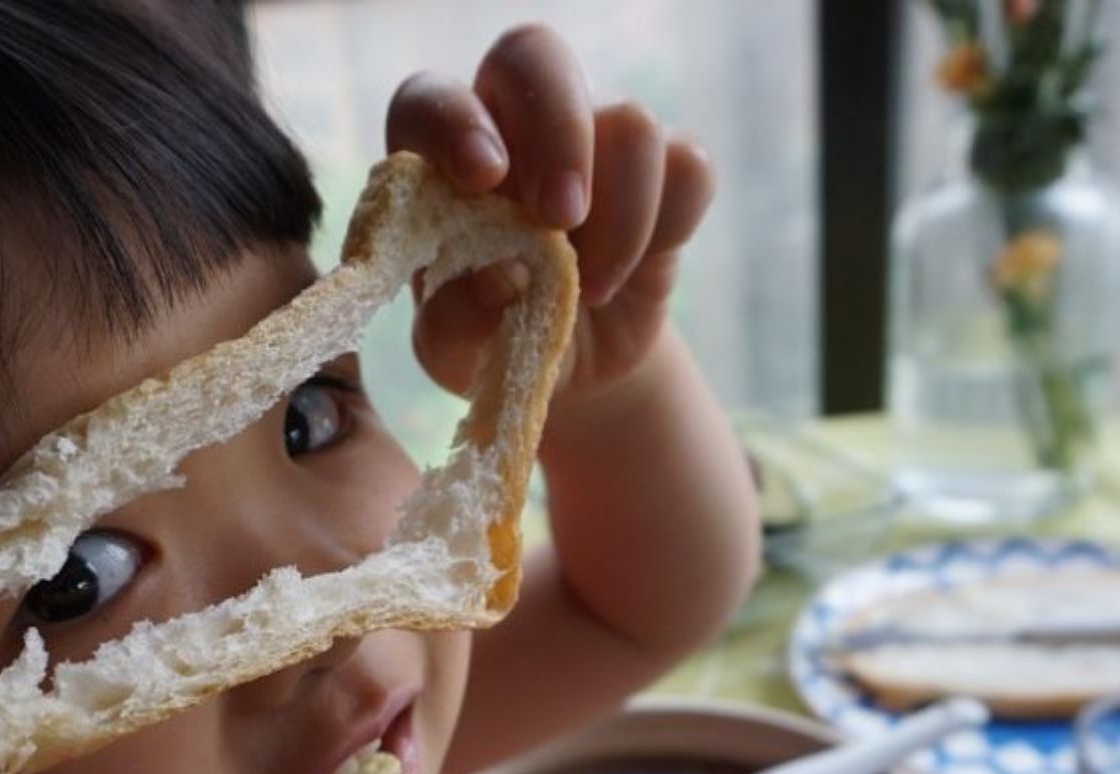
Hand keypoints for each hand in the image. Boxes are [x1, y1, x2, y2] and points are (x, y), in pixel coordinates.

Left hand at [386, 24, 714, 402]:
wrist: (569, 370)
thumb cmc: (490, 342)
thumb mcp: (454, 352)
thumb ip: (456, 320)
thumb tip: (503, 277)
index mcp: (441, 158)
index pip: (432, 100)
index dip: (454, 122)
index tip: (483, 179)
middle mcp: (515, 127)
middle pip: (537, 56)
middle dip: (557, 132)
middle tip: (561, 218)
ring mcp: (594, 140)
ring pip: (629, 120)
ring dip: (620, 214)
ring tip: (592, 291)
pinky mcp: (661, 172)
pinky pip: (687, 165)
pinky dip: (668, 225)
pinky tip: (633, 271)